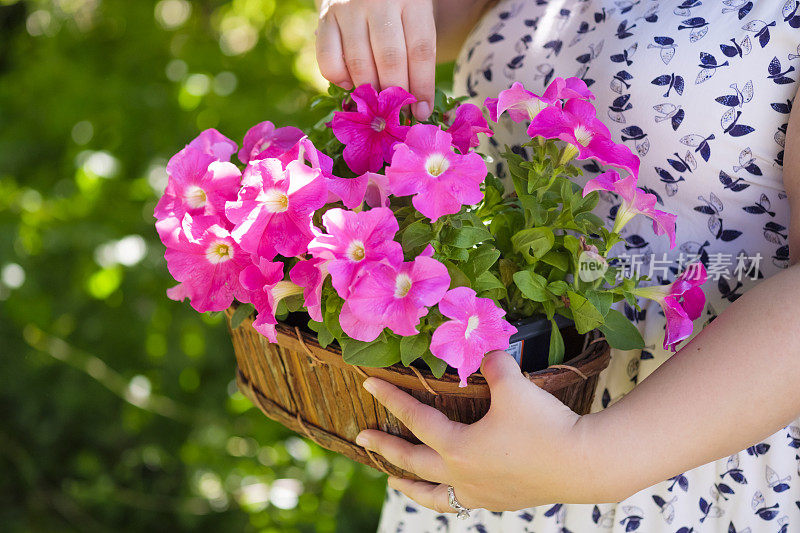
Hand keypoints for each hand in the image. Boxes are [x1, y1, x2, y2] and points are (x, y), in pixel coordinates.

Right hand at [315, 0, 435, 119]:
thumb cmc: (397, 9)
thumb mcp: (415, 19)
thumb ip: (417, 54)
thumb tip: (419, 108)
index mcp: (411, 0)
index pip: (420, 50)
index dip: (422, 86)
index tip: (422, 112)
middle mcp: (379, 1)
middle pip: (390, 59)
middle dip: (395, 94)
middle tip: (396, 112)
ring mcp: (349, 9)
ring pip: (360, 63)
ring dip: (369, 91)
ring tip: (377, 104)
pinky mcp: (325, 18)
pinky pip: (329, 59)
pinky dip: (340, 79)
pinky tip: (350, 84)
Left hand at [356, 351, 614, 512]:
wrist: (585, 465)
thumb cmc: (545, 426)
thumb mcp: (514, 386)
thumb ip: (492, 362)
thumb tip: (484, 348)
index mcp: (457, 447)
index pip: (415, 418)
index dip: (390, 398)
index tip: (368, 384)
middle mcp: (462, 475)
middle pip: (413, 462)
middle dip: (385, 448)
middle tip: (362, 437)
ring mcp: (481, 493)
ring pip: (434, 495)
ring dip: (410, 487)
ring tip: (394, 482)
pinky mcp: (501, 502)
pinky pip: (462, 504)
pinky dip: (447, 499)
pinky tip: (451, 493)